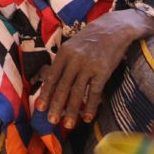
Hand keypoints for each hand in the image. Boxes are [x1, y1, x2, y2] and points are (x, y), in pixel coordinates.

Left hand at [37, 9, 153, 128]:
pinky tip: (88, 117)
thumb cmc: (91, 40)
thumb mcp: (72, 46)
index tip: (39, 108)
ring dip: (72, 110)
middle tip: (51, 121)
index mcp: (63, 53)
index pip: (52, 77)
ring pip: (77, 92)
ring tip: (67, 125)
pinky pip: (95, 92)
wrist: (113, 28)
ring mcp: (88, 65)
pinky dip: (91, 106)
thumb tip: (51, 82)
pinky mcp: (103, 71)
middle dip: (56, 106)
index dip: (46, 94)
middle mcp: (74, 59)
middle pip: (63, 87)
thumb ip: (63, 62)